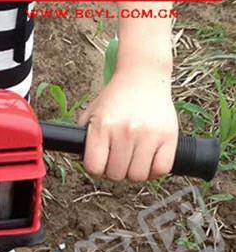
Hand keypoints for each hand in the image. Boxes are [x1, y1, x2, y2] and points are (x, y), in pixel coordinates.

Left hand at [78, 66, 177, 181]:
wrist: (143, 76)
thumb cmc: (115, 99)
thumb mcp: (91, 114)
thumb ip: (84, 139)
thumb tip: (81, 163)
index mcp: (103, 127)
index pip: (94, 168)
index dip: (96, 170)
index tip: (101, 163)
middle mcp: (125, 131)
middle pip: (116, 175)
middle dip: (115, 171)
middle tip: (118, 159)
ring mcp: (148, 133)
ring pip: (137, 176)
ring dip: (133, 173)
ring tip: (133, 160)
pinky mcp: (169, 135)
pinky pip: (161, 168)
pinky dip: (154, 171)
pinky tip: (149, 161)